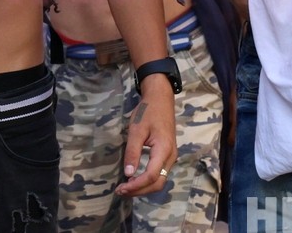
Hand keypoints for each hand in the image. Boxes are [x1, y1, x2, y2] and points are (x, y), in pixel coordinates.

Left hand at [116, 74, 177, 197]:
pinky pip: (159, 174)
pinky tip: (135, 180)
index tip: (121, 188)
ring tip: (126, 188)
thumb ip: (133, 152)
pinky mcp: (167, 155)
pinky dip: (147, 181)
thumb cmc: (148, 112)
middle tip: (121, 192)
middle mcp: (170, 157)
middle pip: (157, 183)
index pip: (151, 176)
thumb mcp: (137, 130)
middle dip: (139, 190)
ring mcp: (171, 157)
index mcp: (164, 150)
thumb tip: (128, 173)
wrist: (161, 99)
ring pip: (159, 180)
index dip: (136, 185)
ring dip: (143, 187)